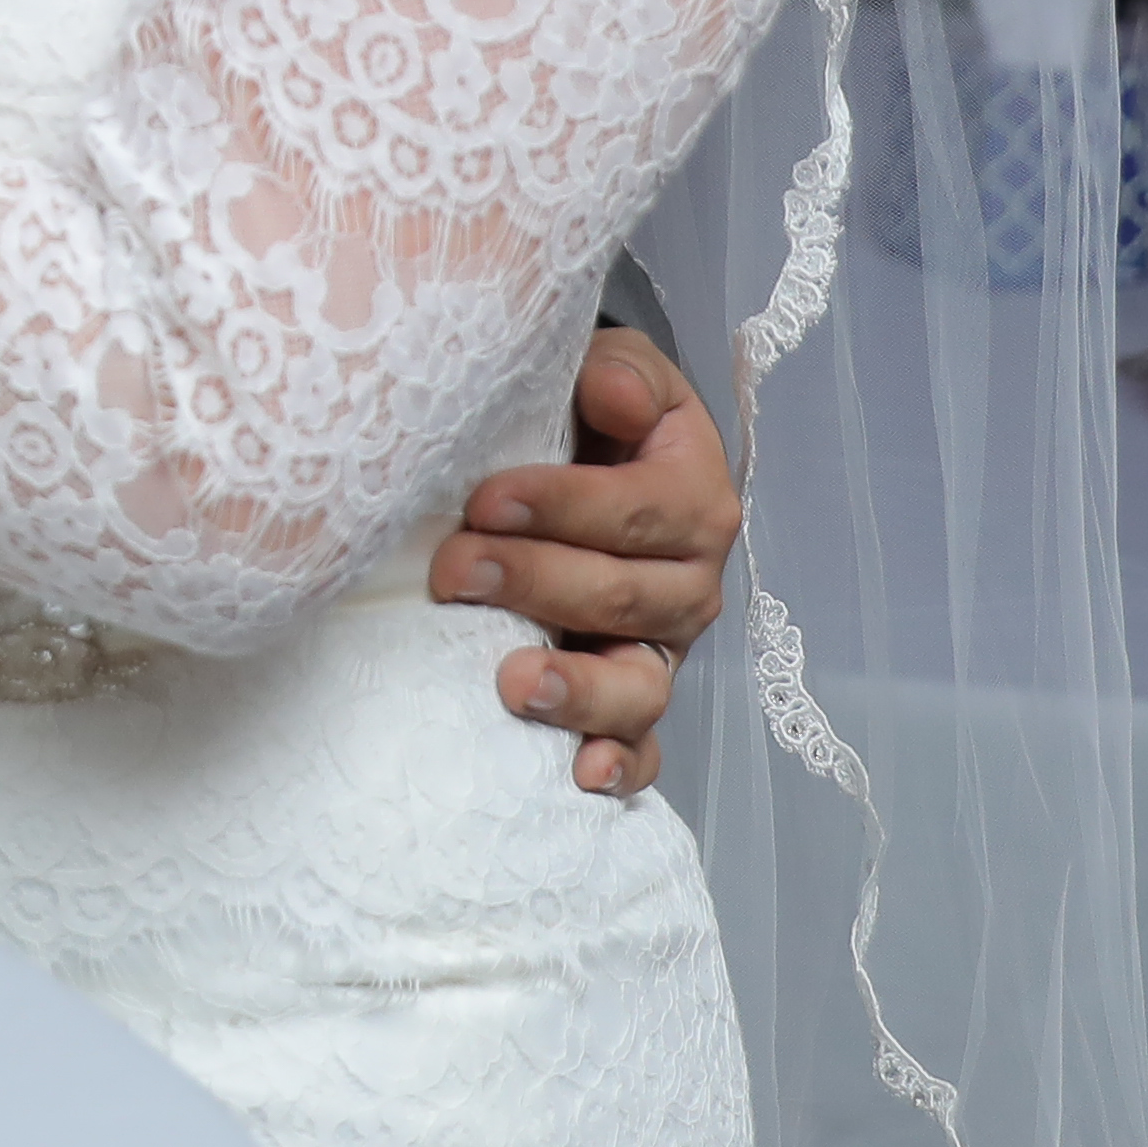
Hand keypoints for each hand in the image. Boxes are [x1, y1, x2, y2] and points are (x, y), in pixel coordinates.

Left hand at [440, 328, 740, 799]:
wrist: (585, 458)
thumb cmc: (589, 417)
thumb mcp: (611, 371)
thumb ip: (617, 373)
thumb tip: (612, 393)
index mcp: (693, 498)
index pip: (634, 510)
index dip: (562, 505)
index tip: (484, 499)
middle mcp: (688, 581)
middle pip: (624, 595)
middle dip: (536, 583)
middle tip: (455, 568)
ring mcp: (661, 648)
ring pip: (639, 684)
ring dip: (579, 689)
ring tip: (513, 683)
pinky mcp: (632, 698)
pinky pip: (642, 747)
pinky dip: (620, 766)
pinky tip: (579, 775)